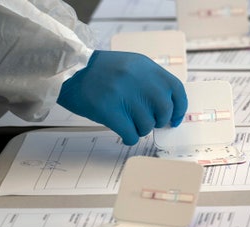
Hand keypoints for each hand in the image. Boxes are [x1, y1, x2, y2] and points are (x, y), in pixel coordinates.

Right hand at [57, 50, 187, 144]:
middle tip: (147, 122)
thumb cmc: (101, 71)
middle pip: (164, 111)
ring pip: (147, 126)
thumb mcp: (131, 65)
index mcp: (147, 67)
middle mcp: (139, 80)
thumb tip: (167, 107)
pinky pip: (131, 134)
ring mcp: (125, 95)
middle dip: (158, 121)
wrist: (70, 69)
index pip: (176, 90)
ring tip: (129, 122)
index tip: (175, 119)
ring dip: (140, 129)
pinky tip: (123, 132)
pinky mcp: (110, 111)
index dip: (179, 108)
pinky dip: (129, 138)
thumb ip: (151, 81)